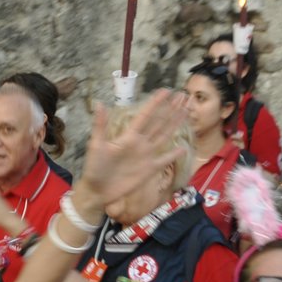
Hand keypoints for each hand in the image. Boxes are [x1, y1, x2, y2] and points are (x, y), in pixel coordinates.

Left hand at [76, 90, 189, 207]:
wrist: (97, 190)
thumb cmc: (95, 167)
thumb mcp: (96, 145)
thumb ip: (100, 125)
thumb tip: (98, 103)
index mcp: (129, 136)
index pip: (146, 115)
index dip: (156, 103)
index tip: (166, 91)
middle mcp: (141, 143)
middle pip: (160, 122)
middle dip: (171, 109)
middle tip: (183, 96)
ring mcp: (146, 156)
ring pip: (165, 136)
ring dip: (175, 124)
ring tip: (186, 111)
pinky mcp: (149, 170)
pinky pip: (164, 161)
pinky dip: (173, 155)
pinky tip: (183, 148)